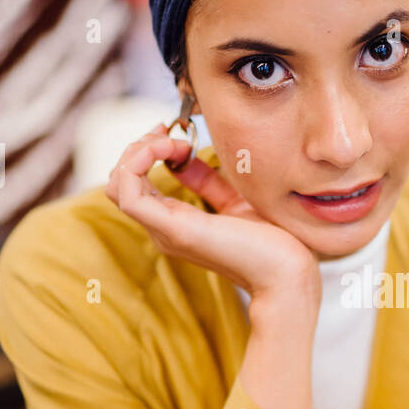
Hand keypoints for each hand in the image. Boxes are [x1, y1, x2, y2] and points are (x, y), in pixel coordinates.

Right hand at [105, 124, 319, 304]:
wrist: (289, 272)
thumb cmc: (273, 243)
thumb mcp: (235, 199)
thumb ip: (207, 181)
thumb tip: (185, 157)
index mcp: (176, 222)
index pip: (135, 184)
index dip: (148, 151)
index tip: (178, 137)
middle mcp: (163, 228)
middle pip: (121, 181)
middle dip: (141, 146)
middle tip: (174, 136)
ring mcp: (165, 230)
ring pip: (119, 184)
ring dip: (138, 150)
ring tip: (170, 141)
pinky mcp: (173, 228)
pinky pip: (128, 192)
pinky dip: (137, 161)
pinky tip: (166, 149)